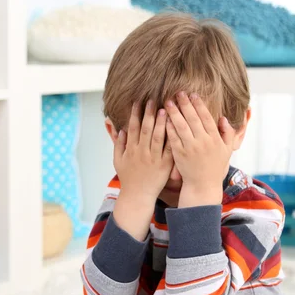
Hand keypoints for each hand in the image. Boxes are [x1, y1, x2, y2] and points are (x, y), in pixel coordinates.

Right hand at [113, 101, 172, 239]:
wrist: (138, 195)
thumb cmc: (128, 177)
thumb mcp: (118, 160)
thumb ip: (118, 144)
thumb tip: (119, 128)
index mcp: (131, 150)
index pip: (133, 127)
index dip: (135, 114)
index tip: (138, 102)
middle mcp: (141, 152)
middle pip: (145, 129)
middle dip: (148, 113)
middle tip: (153, 99)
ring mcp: (154, 158)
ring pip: (158, 137)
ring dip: (161, 122)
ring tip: (165, 109)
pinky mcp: (164, 165)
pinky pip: (169, 149)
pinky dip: (172, 138)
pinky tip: (176, 128)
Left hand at [165, 92, 234, 207]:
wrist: (202, 185)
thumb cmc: (214, 167)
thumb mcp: (226, 150)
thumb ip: (228, 133)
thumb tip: (224, 118)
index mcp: (214, 139)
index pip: (206, 117)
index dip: (199, 105)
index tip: (193, 94)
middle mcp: (202, 142)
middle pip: (192, 119)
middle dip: (185, 104)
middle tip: (178, 93)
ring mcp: (190, 148)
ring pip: (181, 126)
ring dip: (174, 113)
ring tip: (168, 102)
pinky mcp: (179, 154)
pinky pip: (172, 138)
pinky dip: (168, 127)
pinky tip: (163, 119)